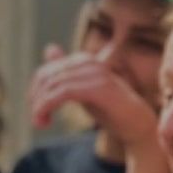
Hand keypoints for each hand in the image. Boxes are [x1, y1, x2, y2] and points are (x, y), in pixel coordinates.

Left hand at [28, 44, 158, 144]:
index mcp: (83, 60)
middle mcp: (88, 62)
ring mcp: (95, 73)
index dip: (35, 92)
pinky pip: (63, 93)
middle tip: (37, 122)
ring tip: (40, 123)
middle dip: (36, 100)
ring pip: (53, 85)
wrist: (137, 124)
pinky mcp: (98, 87)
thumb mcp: (83, 90)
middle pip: (47, 77)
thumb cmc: (111, 109)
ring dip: (40, 107)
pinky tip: (47, 120)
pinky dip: (48, 106)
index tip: (37, 114)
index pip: (46, 71)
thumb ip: (66, 73)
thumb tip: (49, 48)